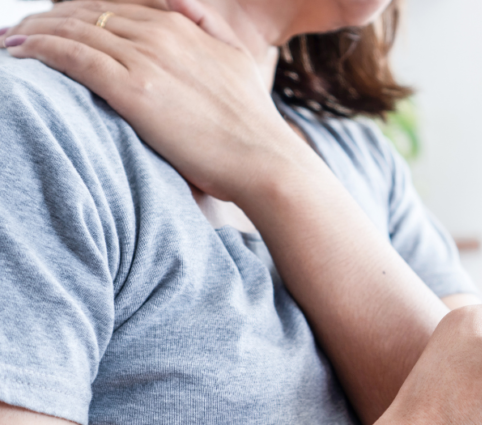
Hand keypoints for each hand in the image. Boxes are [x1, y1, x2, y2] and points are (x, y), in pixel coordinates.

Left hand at [1, 0, 288, 201]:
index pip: (115, 8)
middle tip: (18, 31)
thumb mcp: (236, 60)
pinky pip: (73, 57)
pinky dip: (41, 50)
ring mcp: (146, 59)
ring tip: (9, 42)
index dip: (78, 14)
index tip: (53, 24)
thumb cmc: (251, 124)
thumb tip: (180, 3)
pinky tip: (20, 53)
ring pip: (74, 30)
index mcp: (182, 28)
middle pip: (88, 13)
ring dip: (34, 32)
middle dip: (48, 19)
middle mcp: (161, 34)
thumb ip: (206, 26)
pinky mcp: (133, 89)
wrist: (264, 160)